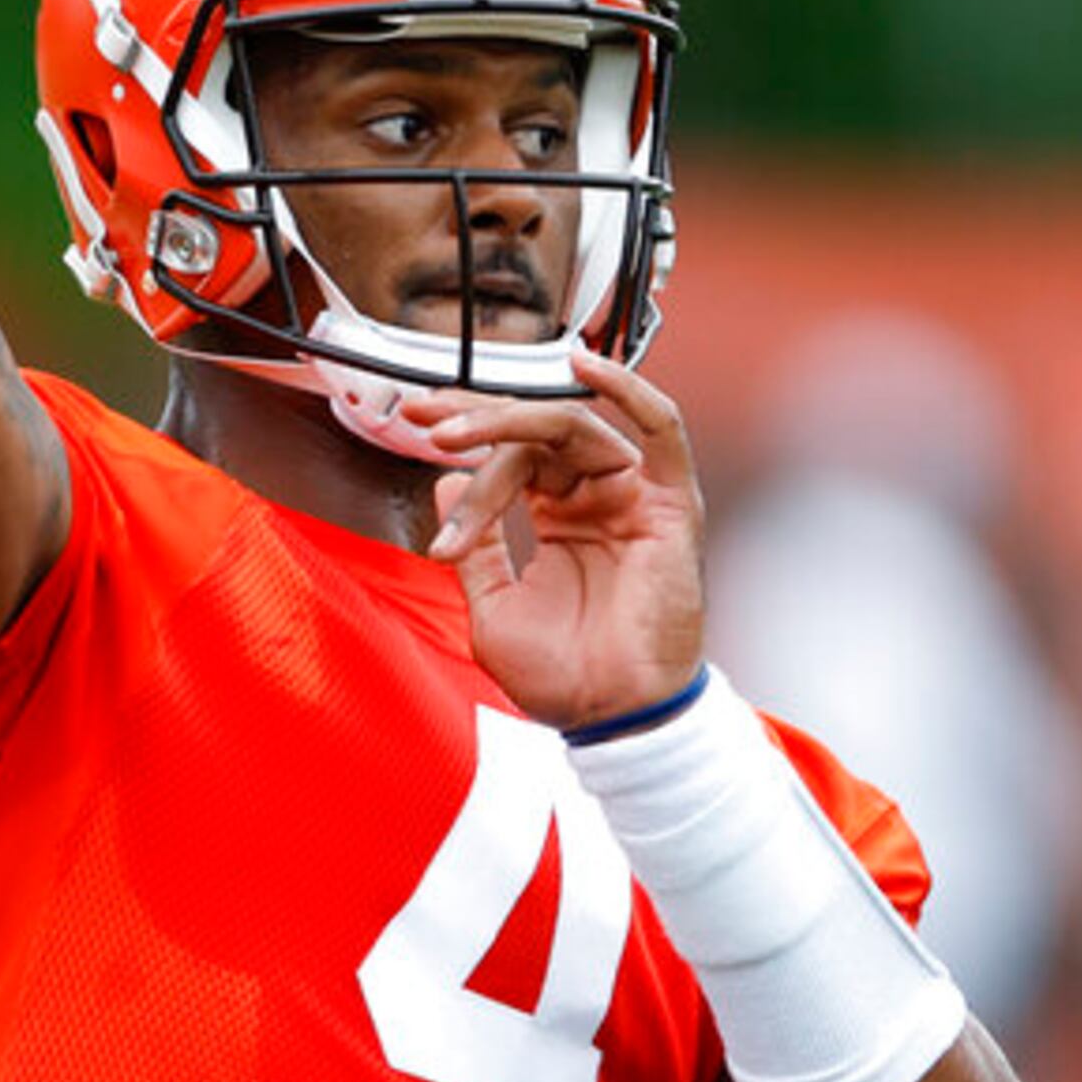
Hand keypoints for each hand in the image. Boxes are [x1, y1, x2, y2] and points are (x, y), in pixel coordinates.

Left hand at [406, 350, 706, 727]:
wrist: (610, 717)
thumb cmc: (563, 677)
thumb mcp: (493, 606)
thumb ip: (477, 544)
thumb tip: (447, 482)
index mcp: (560, 520)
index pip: (510, 457)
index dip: (465, 439)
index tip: (413, 429)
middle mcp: (597, 500)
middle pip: (535, 434)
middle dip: (476, 417)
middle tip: (426, 418)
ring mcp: (632, 497)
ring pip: (570, 428)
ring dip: (508, 422)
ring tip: (454, 433)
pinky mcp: (668, 503)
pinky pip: (661, 429)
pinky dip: (629, 390)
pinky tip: (585, 364)